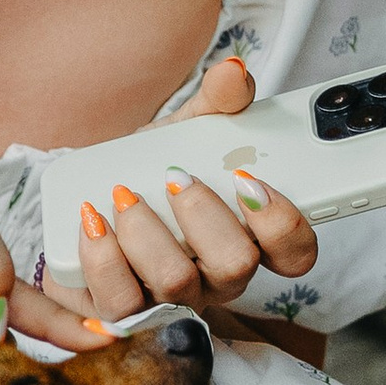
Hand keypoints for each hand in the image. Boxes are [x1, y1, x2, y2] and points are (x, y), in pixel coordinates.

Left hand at [58, 54, 317, 330]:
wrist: (90, 197)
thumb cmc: (152, 171)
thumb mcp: (187, 131)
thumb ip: (217, 103)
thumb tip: (234, 74)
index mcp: (248, 239)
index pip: (295, 253)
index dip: (284, 224)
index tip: (250, 181)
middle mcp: (216, 278)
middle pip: (237, 267)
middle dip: (206, 216)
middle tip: (175, 176)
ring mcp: (171, 301)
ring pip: (177, 286)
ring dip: (149, 234)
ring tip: (122, 195)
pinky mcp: (122, 310)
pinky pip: (120, 303)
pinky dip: (104, 258)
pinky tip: (93, 221)